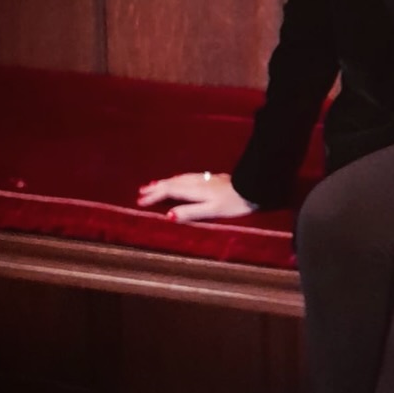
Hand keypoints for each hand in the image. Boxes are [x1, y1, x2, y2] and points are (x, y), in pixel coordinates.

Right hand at [136, 171, 256, 222]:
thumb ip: (190, 212)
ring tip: (154, 184)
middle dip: (155, 187)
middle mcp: (197, 182)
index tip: (140, 201)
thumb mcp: (212, 211)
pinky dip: (178, 179)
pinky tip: (181, 180)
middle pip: (171, 182)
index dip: (154, 196)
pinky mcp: (213, 178)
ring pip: (179, 178)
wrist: (254, 187)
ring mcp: (205, 178)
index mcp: (194, 190)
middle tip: (140, 191)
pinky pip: (188, 177)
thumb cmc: (235, 203)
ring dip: (165, 182)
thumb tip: (168, 215)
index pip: (169, 191)